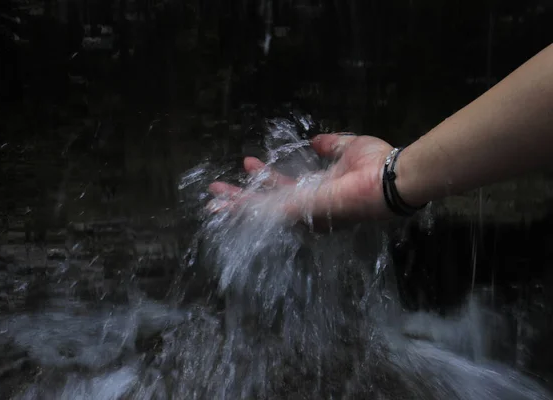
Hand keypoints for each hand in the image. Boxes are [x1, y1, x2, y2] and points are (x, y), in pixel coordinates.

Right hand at [208, 133, 394, 224]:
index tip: (248, 162)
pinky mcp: (302, 211)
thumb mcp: (347, 148)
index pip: (284, 187)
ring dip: (238, 206)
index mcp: (317, 190)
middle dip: (242, 199)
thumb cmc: (374, 164)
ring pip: (262, 211)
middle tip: (218, 193)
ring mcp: (304, 211)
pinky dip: (248, 210)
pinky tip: (228, 205)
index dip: (265, 177)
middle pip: (267, 204)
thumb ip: (330, 146)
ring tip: (214, 201)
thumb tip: (315, 141)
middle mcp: (307, 205)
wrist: (389, 179)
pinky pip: (269, 212)